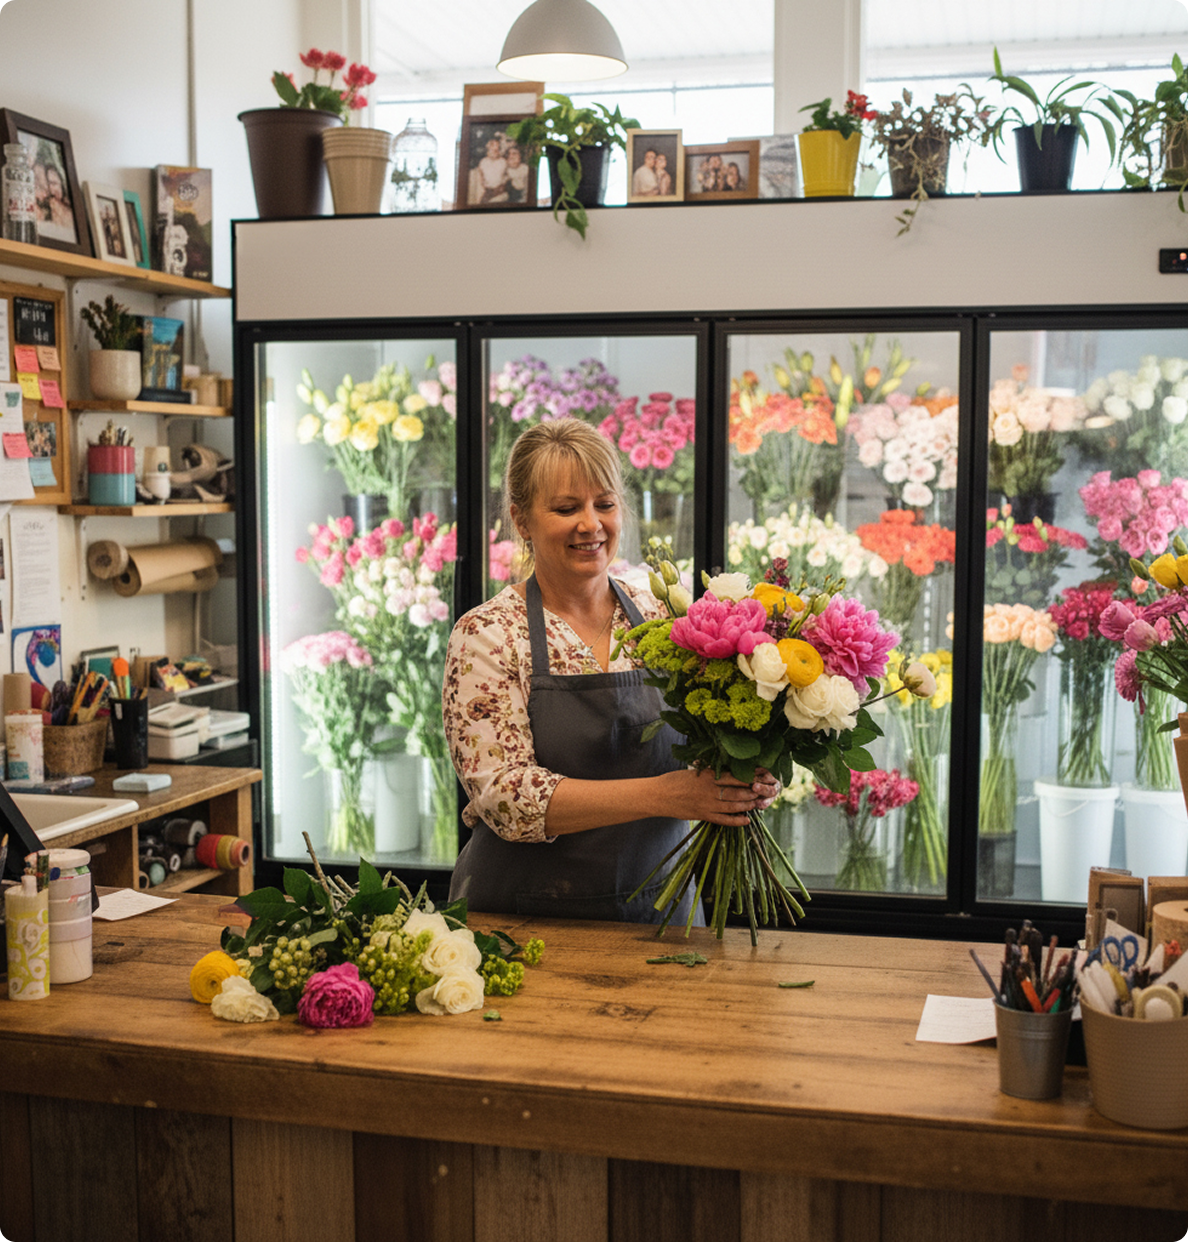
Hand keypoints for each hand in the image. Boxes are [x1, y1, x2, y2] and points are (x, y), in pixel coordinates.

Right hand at [658, 767, 781, 825]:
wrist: (658, 796)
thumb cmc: (674, 780)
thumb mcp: (693, 771)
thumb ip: (710, 772)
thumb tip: (726, 771)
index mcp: (708, 776)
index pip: (734, 776)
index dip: (749, 776)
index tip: (761, 774)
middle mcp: (710, 790)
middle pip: (737, 792)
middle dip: (752, 792)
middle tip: (763, 790)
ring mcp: (707, 805)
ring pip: (733, 806)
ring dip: (747, 805)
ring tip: (757, 803)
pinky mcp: (703, 816)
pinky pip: (723, 820)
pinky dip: (736, 821)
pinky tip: (746, 820)